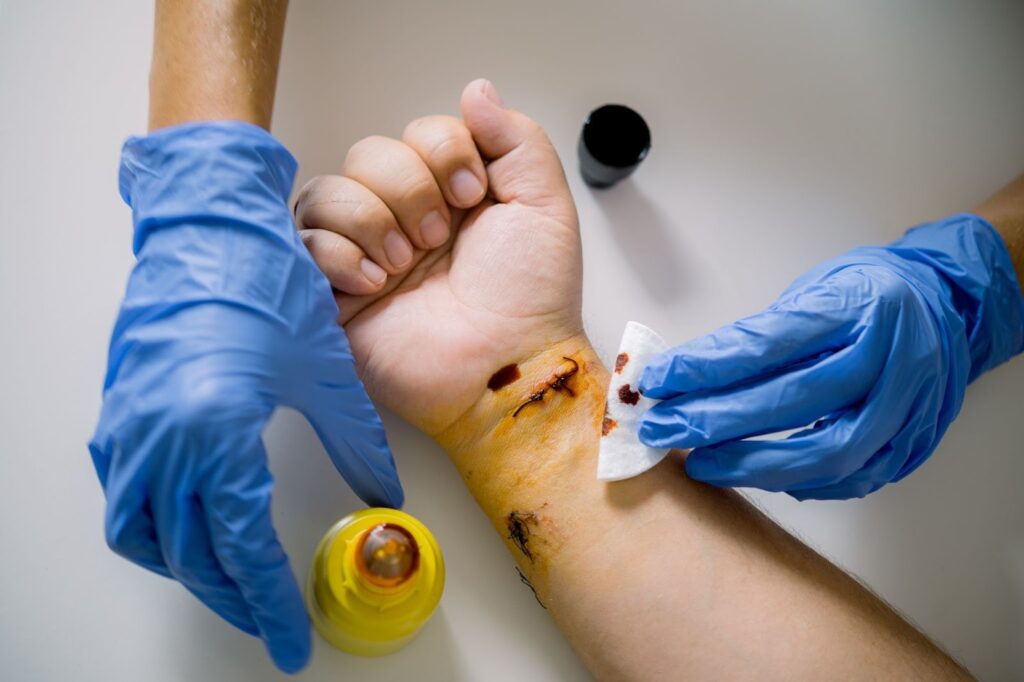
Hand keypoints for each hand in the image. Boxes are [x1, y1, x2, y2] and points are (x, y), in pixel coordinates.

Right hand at [89, 122, 402, 672]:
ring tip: (230, 581)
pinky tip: (186, 526)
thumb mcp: (326, 372)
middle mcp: (160, 437)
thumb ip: (357, 443)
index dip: (268, 599)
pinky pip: (122, 495)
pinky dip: (153, 528)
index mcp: (214, 431)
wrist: (208, 226)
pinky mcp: (120, 410)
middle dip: (230, 593)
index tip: (287, 638)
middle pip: (187, 553)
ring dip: (185, 566)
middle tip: (266, 617)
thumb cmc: (265, 284)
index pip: (241, 546)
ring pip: (141, 534)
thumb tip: (384, 492)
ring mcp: (130, 425)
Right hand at [295, 79, 583, 436]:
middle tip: (437, 240)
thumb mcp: (543, 206)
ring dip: (372, 221)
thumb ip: (516, 139)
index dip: (441, 153)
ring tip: (403, 266)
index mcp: (451, 194)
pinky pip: (302, 242)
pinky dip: (337, 254)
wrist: (505, 367)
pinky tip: (373, 284)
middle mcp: (405, 217)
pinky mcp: (333, 292)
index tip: (473, 198)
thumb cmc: (531, 298)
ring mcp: (366, 253)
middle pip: (369, 153)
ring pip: (328, 191)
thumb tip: (477, 91)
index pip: (419, 132)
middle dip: (408, 190)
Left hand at [639, 214, 1023, 498]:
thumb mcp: (812, 292)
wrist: (947, 305)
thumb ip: (757, 336)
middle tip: (662, 429)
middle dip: (715, 421)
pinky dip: (801, 483)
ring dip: (753, 465)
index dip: (704, 368)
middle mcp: (888, 355)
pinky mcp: (914, 442)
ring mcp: (908, 404)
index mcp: (857, 305)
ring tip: (700, 465)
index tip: (655, 381)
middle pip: (791, 401)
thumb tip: (684, 379)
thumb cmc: (863, 295)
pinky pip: (853, 477)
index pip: (765, 343)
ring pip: (826, 451)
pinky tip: (759, 477)